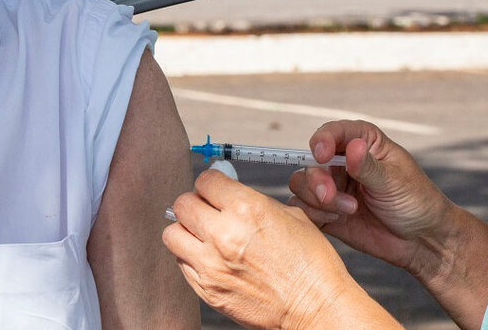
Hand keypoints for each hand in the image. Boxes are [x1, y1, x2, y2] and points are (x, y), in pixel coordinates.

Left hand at [162, 170, 368, 329]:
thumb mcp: (291, 216)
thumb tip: (229, 195)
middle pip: (182, 204)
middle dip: (194, 203)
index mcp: (246, 209)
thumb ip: (253, 202)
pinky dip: (191, 258)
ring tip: (202, 236)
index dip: (210, 183)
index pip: (205, 181)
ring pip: (172, 234)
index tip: (214, 189)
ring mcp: (211, 264)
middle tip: (206, 210)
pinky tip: (211, 259)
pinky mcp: (207, 290)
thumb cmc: (311, 263)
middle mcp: (223, 234)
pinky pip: (181, 264)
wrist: (315, 306)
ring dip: (185, 231)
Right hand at [287, 120, 458, 277]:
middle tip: (330, 196)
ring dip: (317, 199)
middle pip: (310, 162)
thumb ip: (367, 167)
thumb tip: (352, 146)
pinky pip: (302, 207)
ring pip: (301, 184)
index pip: (332, 132)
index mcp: (363, 142)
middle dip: (317, 180)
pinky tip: (337, 220)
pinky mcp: (326, 211)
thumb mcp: (394, 181)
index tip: (322, 156)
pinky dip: (313, 213)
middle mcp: (343, 161)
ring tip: (348, 211)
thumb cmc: (416, 201)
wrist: (422, 240)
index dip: (322, 141)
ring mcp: (333, 186)